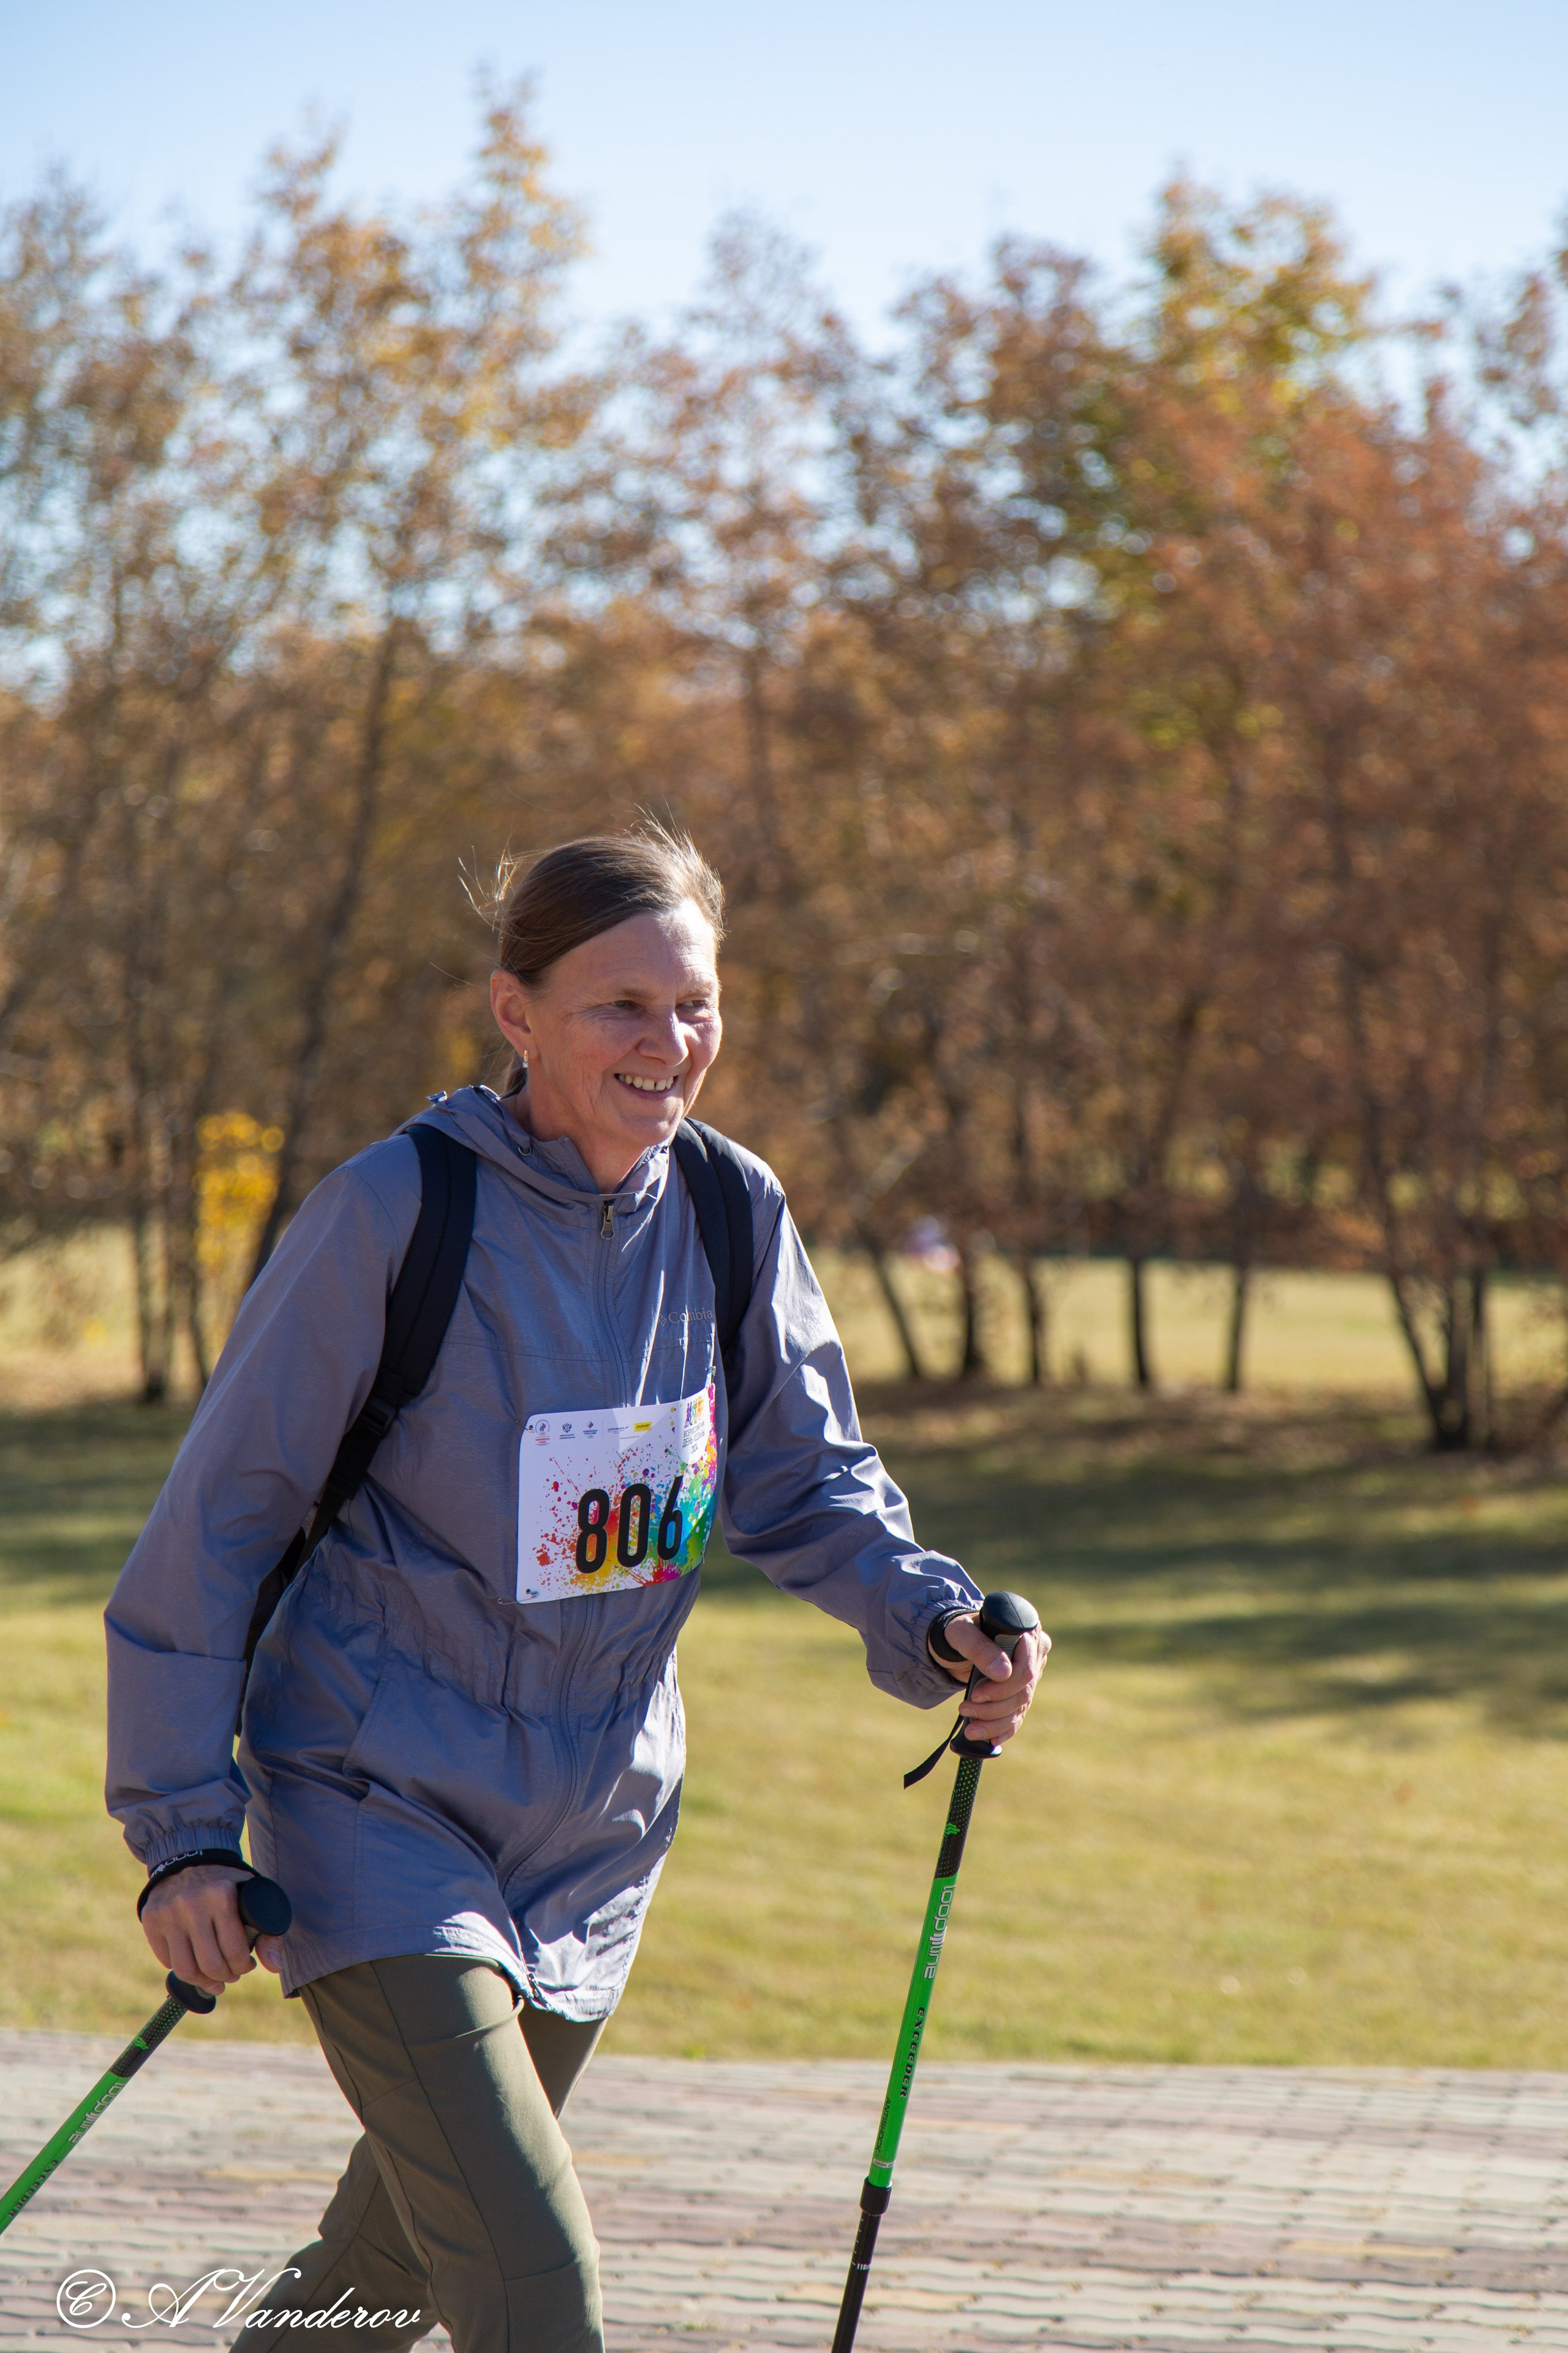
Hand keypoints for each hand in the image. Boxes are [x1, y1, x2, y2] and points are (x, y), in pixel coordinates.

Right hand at [139, 1866, 285, 1995]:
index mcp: (222, 1896)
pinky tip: (195, 1962)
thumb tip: (275, 1966)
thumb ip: (269, 1931)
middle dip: (225, 1977)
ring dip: (203, 1982)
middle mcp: (191, 1904)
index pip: (234, 1951)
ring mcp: (168, 1913)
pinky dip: (183, 1968)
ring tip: (214, 1980)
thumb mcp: (253, 1894)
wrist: (189, 1854)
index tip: (247, 1965)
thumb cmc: (227, 1882)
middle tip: (231, 1975)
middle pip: (209, 1965)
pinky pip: (167, 1960)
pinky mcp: (151, 1920)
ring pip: (185, 1970)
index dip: (243, 1966)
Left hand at [932, 1614, 1049, 1748]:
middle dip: (994, 1708)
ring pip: (1021, 1706)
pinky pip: (1019, 1714)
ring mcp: (1032, 1673)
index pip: (1026, 1670)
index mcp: (1026, 1634)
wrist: (957, 1642)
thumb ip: (979, 1647)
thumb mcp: (961, 1632)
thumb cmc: (960, 1631)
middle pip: (1023, 1691)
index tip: (976, 1695)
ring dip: (994, 1722)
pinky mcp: (1023, 1690)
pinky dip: (1004, 1729)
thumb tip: (1004, 1673)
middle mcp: (1035, 1654)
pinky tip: (991, 1740)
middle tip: (965, 1709)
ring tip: (970, 1729)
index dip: (1003, 1688)